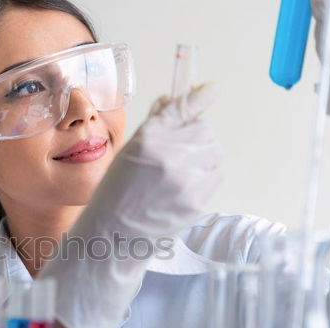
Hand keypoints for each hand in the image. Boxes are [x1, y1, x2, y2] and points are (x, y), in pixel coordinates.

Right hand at [39, 84, 222, 327]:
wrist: (113, 236)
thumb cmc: (115, 195)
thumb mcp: (128, 153)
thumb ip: (155, 127)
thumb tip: (177, 101)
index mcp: (147, 139)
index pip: (181, 109)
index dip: (199, 98)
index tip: (210, 89)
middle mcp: (169, 155)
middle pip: (203, 129)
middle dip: (195, 136)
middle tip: (179, 153)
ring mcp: (186, 179)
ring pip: (213, 150)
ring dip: (203, 155)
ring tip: (181, 173)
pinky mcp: (197, 199)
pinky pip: (216, 174)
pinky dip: (206, 175)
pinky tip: (186, 185)